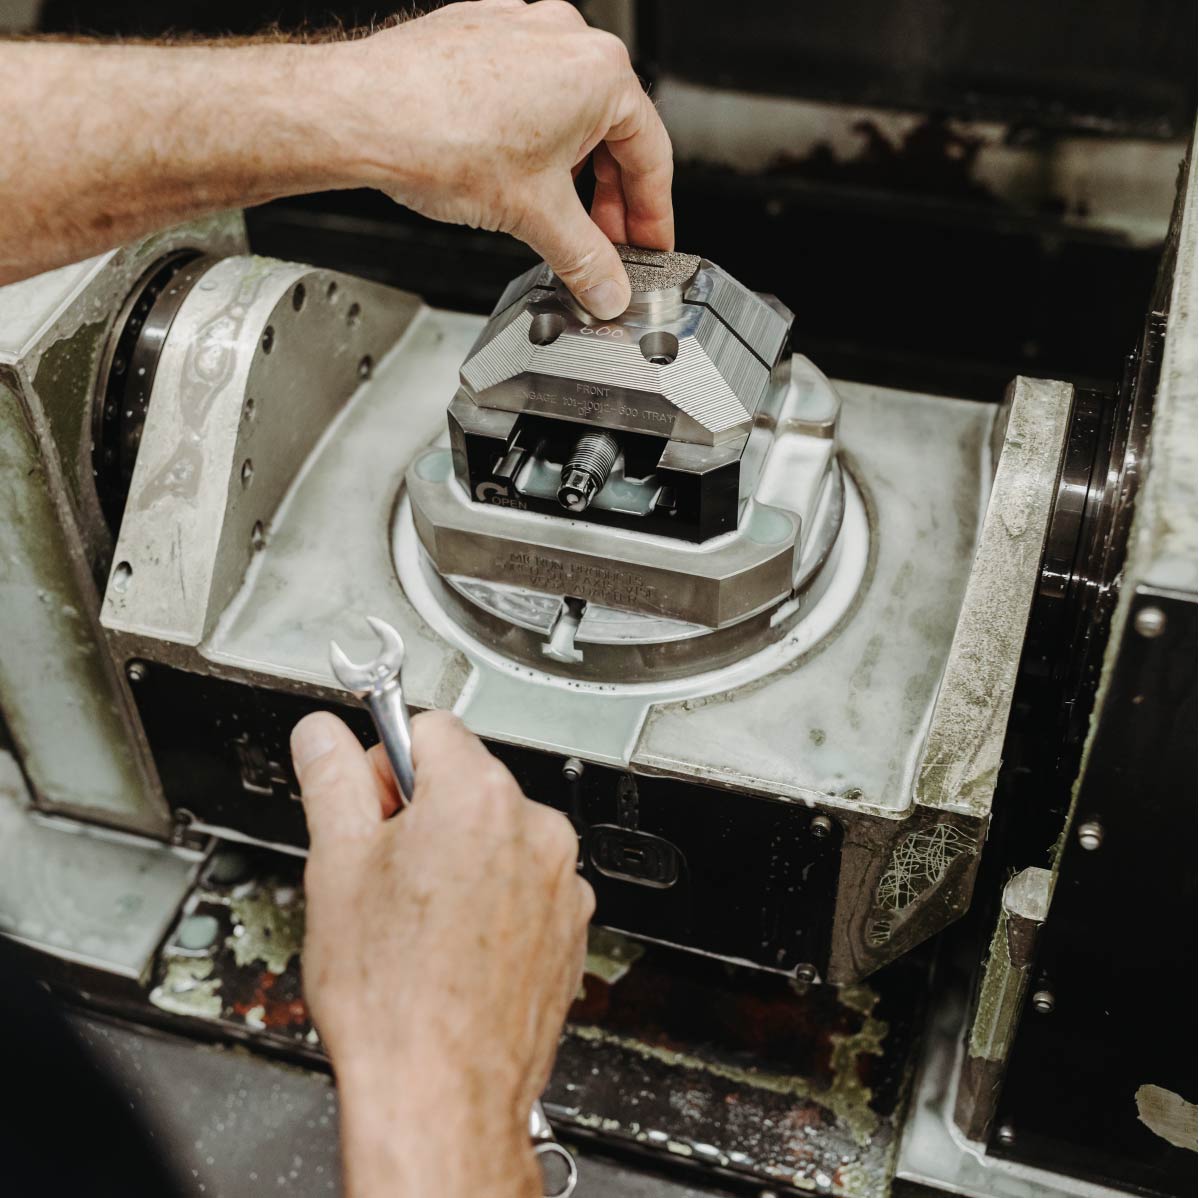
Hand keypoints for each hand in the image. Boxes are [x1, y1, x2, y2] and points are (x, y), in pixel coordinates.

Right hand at [291, 709, 592, 1197]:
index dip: (385, 765)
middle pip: (466, 781)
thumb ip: (331, 780)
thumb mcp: (336, 866)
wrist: (442, 1094)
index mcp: (478, 796)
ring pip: (496, 835)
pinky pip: (525, 882)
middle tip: (382, 873)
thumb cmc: (394, 996)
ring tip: (417, 920)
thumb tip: (322, 736)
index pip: (428, 729)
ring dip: (459, 857)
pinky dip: (493, 898)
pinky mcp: (571, 922)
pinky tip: (454, 943)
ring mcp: (561, 878)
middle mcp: (535, 828)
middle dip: (420, 812)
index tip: (370, 804)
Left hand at [340, 0, 674, 317]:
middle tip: (604, 246)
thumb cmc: (439, 136)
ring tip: (557, 219)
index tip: (648, 247)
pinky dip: (534, 143)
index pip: (651, 157)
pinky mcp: (484, 38)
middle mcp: (566, 39)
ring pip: (569, 115)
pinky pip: (528, 97)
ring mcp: (522, 32)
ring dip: (572, 173)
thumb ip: (585, 260)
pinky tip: (516, 181)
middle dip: (609, 200)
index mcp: (600, 73)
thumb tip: (607, 287)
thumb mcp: (535, 217)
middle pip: (613, 134)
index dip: (653, 216)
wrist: (363, 111)